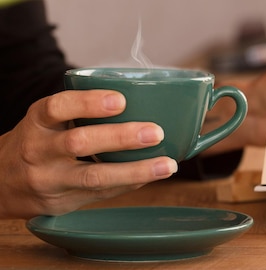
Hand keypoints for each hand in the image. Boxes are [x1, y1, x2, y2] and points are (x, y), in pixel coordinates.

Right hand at [0, 90, 177, 218]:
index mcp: (37, 122)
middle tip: (156, 132)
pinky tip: (152, 175)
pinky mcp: (62, 203)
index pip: (57, 107)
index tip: (121, 100)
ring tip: (167, 165)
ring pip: (94, 177)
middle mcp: (38, 150)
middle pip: (79, 142)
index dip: (89, 103)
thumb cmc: (37, 142)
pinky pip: (102, 193)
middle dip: (121, 137)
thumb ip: (80, 112)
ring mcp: (49, 180)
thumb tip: (143, 101)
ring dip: (136, 170)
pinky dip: (130, 183)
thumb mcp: (46, 121)